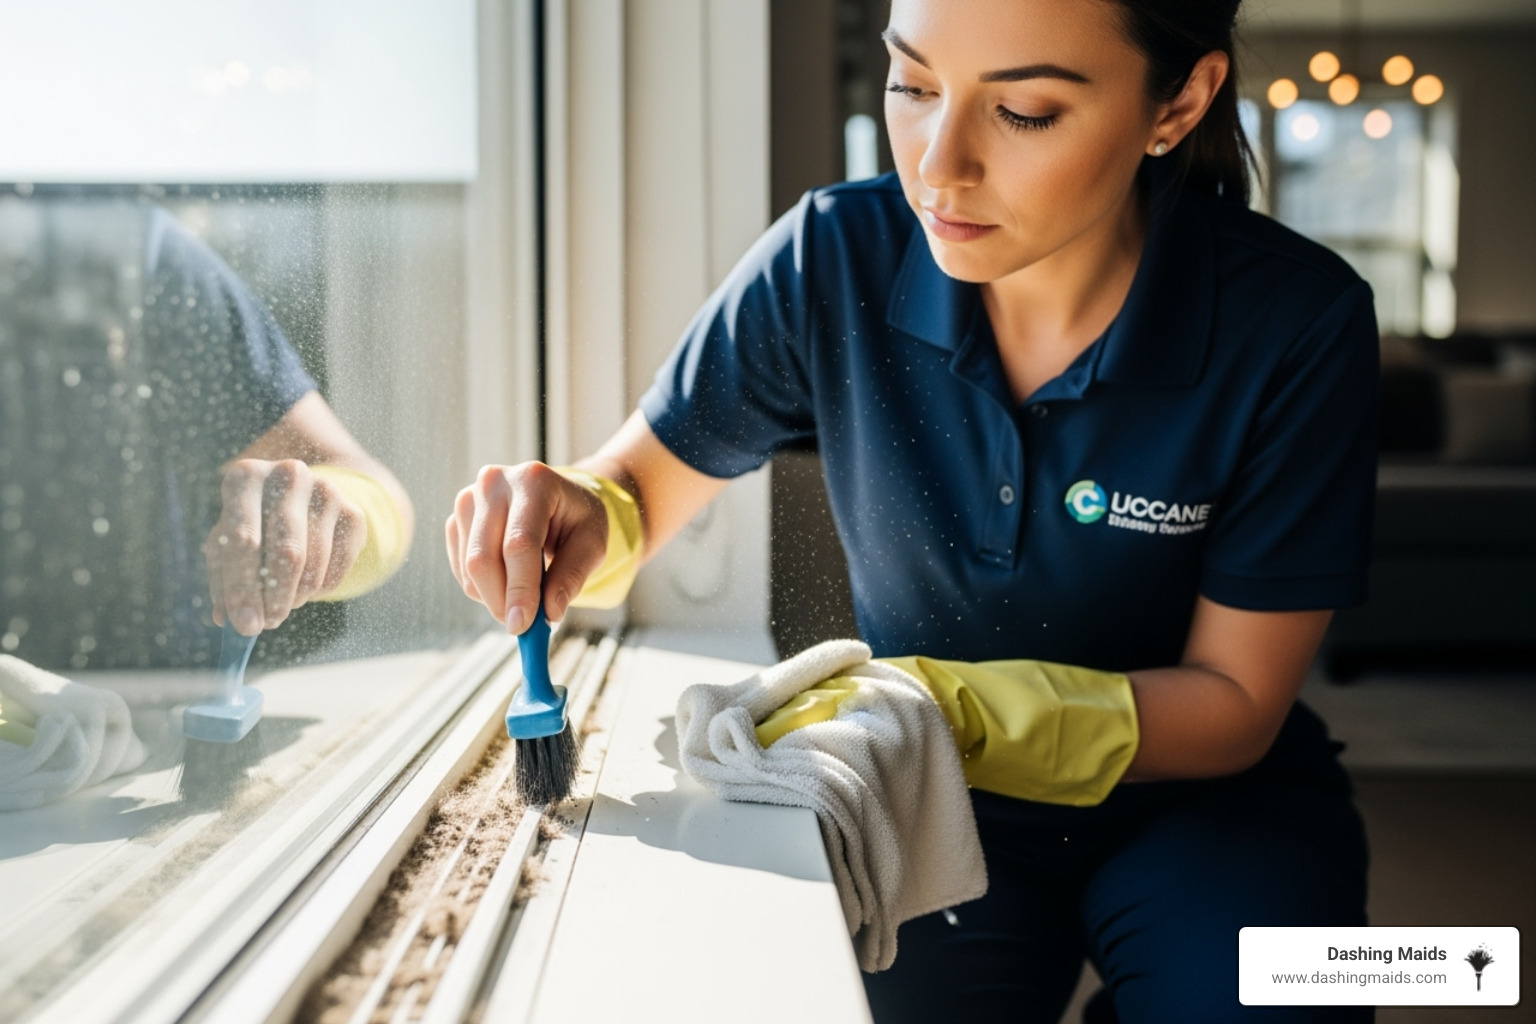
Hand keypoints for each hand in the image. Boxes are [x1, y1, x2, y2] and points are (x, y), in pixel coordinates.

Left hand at [205, 458, 366, 634]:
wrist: (298, 494)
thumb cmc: (252, 520)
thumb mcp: (226, 540)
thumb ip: (222, 577)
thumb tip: (227, 618)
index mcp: (246, 477)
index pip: (243, 539)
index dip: (242, 587)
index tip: (244, 626)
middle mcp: (289, 475)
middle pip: (287, 551)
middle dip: (275, 597)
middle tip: (266, 625)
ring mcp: (327, 491)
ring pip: (314, 563)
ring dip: (296, 596)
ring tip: (282, 603)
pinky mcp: (354, 512)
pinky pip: (339, 566)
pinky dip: (320, 589)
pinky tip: (304, 587)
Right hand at [444, 462, 608, 632]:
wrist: (557, 499)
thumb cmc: (577, 519)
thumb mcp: (592, 544)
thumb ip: (573, 576)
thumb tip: (550, 612)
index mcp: (533, 481)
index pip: (519, 544)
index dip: (520, 588)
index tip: (523, 625)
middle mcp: (494, 483)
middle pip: (484, 557)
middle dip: (502, 601)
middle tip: (522, 626)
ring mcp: (469, 499)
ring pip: (469, 568)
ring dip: (495, 597)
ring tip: (525, 594)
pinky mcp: (456, 519)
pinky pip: (461, 569)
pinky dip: (483, 588)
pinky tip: (508, 579)